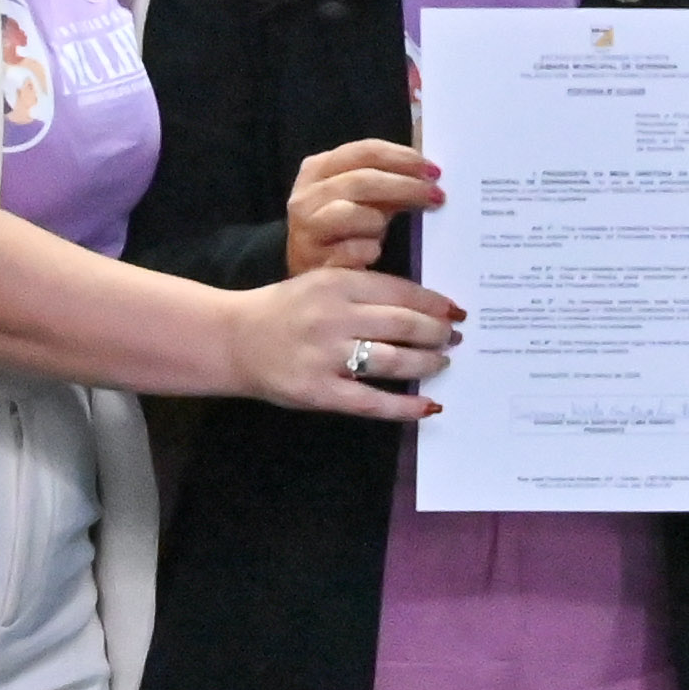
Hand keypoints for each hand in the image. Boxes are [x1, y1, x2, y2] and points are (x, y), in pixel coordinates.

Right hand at [229, 262, 456, 420]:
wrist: (234, 339)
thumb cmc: (285, 310)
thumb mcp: (321, 283)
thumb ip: (363, 289)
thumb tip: (421, 305)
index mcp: (337, 284)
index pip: (399, 291)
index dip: (433, 303)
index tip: (454, 311)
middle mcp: (334, 317)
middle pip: (402, 324)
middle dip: (437, 333)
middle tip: (454, 338)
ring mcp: (326, 356)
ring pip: (392, 360)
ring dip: (426, 363)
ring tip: (442, 363)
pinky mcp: (319, 391)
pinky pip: (371, 402)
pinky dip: (404, 406)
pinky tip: (428, 406)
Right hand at [280, 138, 439, 278]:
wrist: (309, 275)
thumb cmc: (343, 232)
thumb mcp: (363, 200)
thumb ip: (389, 183)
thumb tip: (429, 175)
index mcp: (319, 169)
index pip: (364, 152)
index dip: (402, 158)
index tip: (433, 170)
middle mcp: (306, 195)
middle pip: (361, 180)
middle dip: (404, 186)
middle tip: (437, 196)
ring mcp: (305, 228)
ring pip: (350, 213)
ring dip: (377, 221)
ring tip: (385, 230)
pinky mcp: (310, 260)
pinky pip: (350, 251)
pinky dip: (368, 250)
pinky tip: (372, 253)